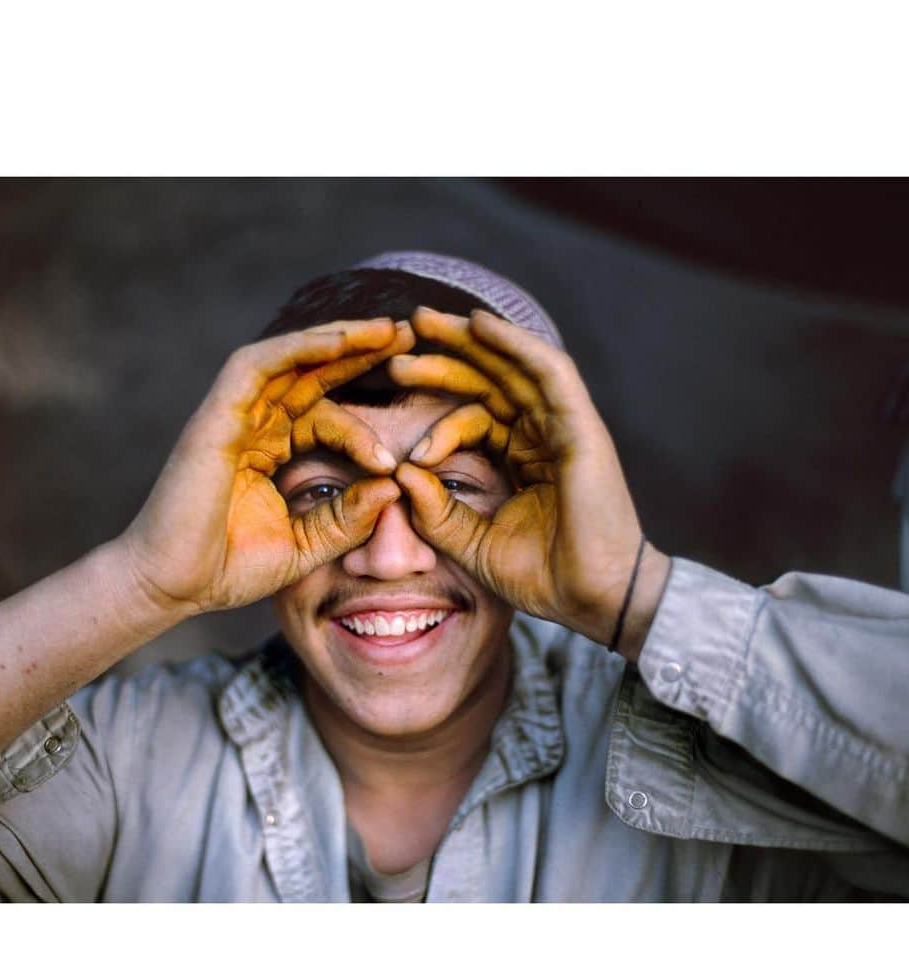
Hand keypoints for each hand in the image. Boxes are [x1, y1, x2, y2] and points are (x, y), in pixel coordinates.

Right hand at [120, 319, 412, 615]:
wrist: (173, 587)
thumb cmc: (227, 569)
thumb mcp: (305, 546)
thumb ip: (346, 519)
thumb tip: (394, 487)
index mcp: (267, 451)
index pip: (322, 416)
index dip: (362, 424)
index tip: (399, 456)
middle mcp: (251, 426)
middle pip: (310, 374)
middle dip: (359, 352)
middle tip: (410, 334)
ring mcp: (232, 418)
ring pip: (289, 359)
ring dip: (338, 340)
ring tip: (388, 329)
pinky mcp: (216, 417)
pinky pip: (257, 366)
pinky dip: (298, 348)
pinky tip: (340, 342)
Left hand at [389, 307, 669, 658]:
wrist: (592, 598)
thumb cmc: (543, 576)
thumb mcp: (472, 544)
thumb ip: (436, 512)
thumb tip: (400, 473)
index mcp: (523, 458)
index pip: (475, 416)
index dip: (435, 412)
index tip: (394, 423)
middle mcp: (543, 435)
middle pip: (489, 381)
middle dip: (444, 356)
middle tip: (398, 338)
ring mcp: (565, 428)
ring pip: (513, 367)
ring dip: (469, 340)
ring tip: (422, 321)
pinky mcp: (581, 428)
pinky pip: (548, 373)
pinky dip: (516, 345)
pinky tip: (479, 324)